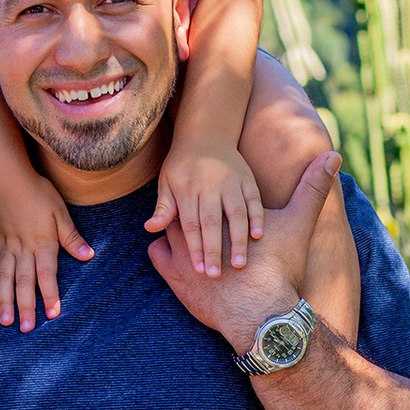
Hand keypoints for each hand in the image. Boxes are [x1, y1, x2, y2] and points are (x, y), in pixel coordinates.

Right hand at [0, 175, 92, 331]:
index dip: (50, 295)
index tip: (52, 314)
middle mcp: (22, 248)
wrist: (5, 175)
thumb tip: (88, 255)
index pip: (46, 274)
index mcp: (42, 242)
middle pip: (24, 282)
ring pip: (3, 277)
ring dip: (5, 301)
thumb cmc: (37, 190)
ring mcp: (4, 245)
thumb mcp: (60, 211)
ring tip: (6, 321)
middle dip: (26, 306)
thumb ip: (71, 236)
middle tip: (26, 329)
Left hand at [145, 140, 264, 276]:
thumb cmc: (181, 165)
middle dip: (213, 250)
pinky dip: (257, 218)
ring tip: (239, 264)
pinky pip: (254, 201)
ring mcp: (231, 181)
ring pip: (236, 214)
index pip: (190, 223)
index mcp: (187, 188)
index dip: (194, 248)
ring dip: (238, 240)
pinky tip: (259, 237)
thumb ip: (163, 207)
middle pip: (212, 222)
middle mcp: (209, 185)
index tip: (197, 270)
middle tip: (215, 275)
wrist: (205, 134)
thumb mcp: (166, 182)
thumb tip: (149, 228)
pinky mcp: (247, 179)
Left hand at [148, 151, 340, 353]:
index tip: (205, 178)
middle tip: (188, 199)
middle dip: (187, 204)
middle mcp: (199, 228)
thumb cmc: (280, 269)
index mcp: (224, 212)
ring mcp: (183, 253)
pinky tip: (172, 253)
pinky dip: (162, 252)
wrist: (262, 314)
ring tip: (177, 226)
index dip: (205, 183)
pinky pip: (157, 255)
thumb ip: (313, 188)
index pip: (205, 188)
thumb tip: (334, 156)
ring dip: (173, 228)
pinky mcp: (174, 279)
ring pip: (168, 229)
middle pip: (185, 206)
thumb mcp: (299, 224)